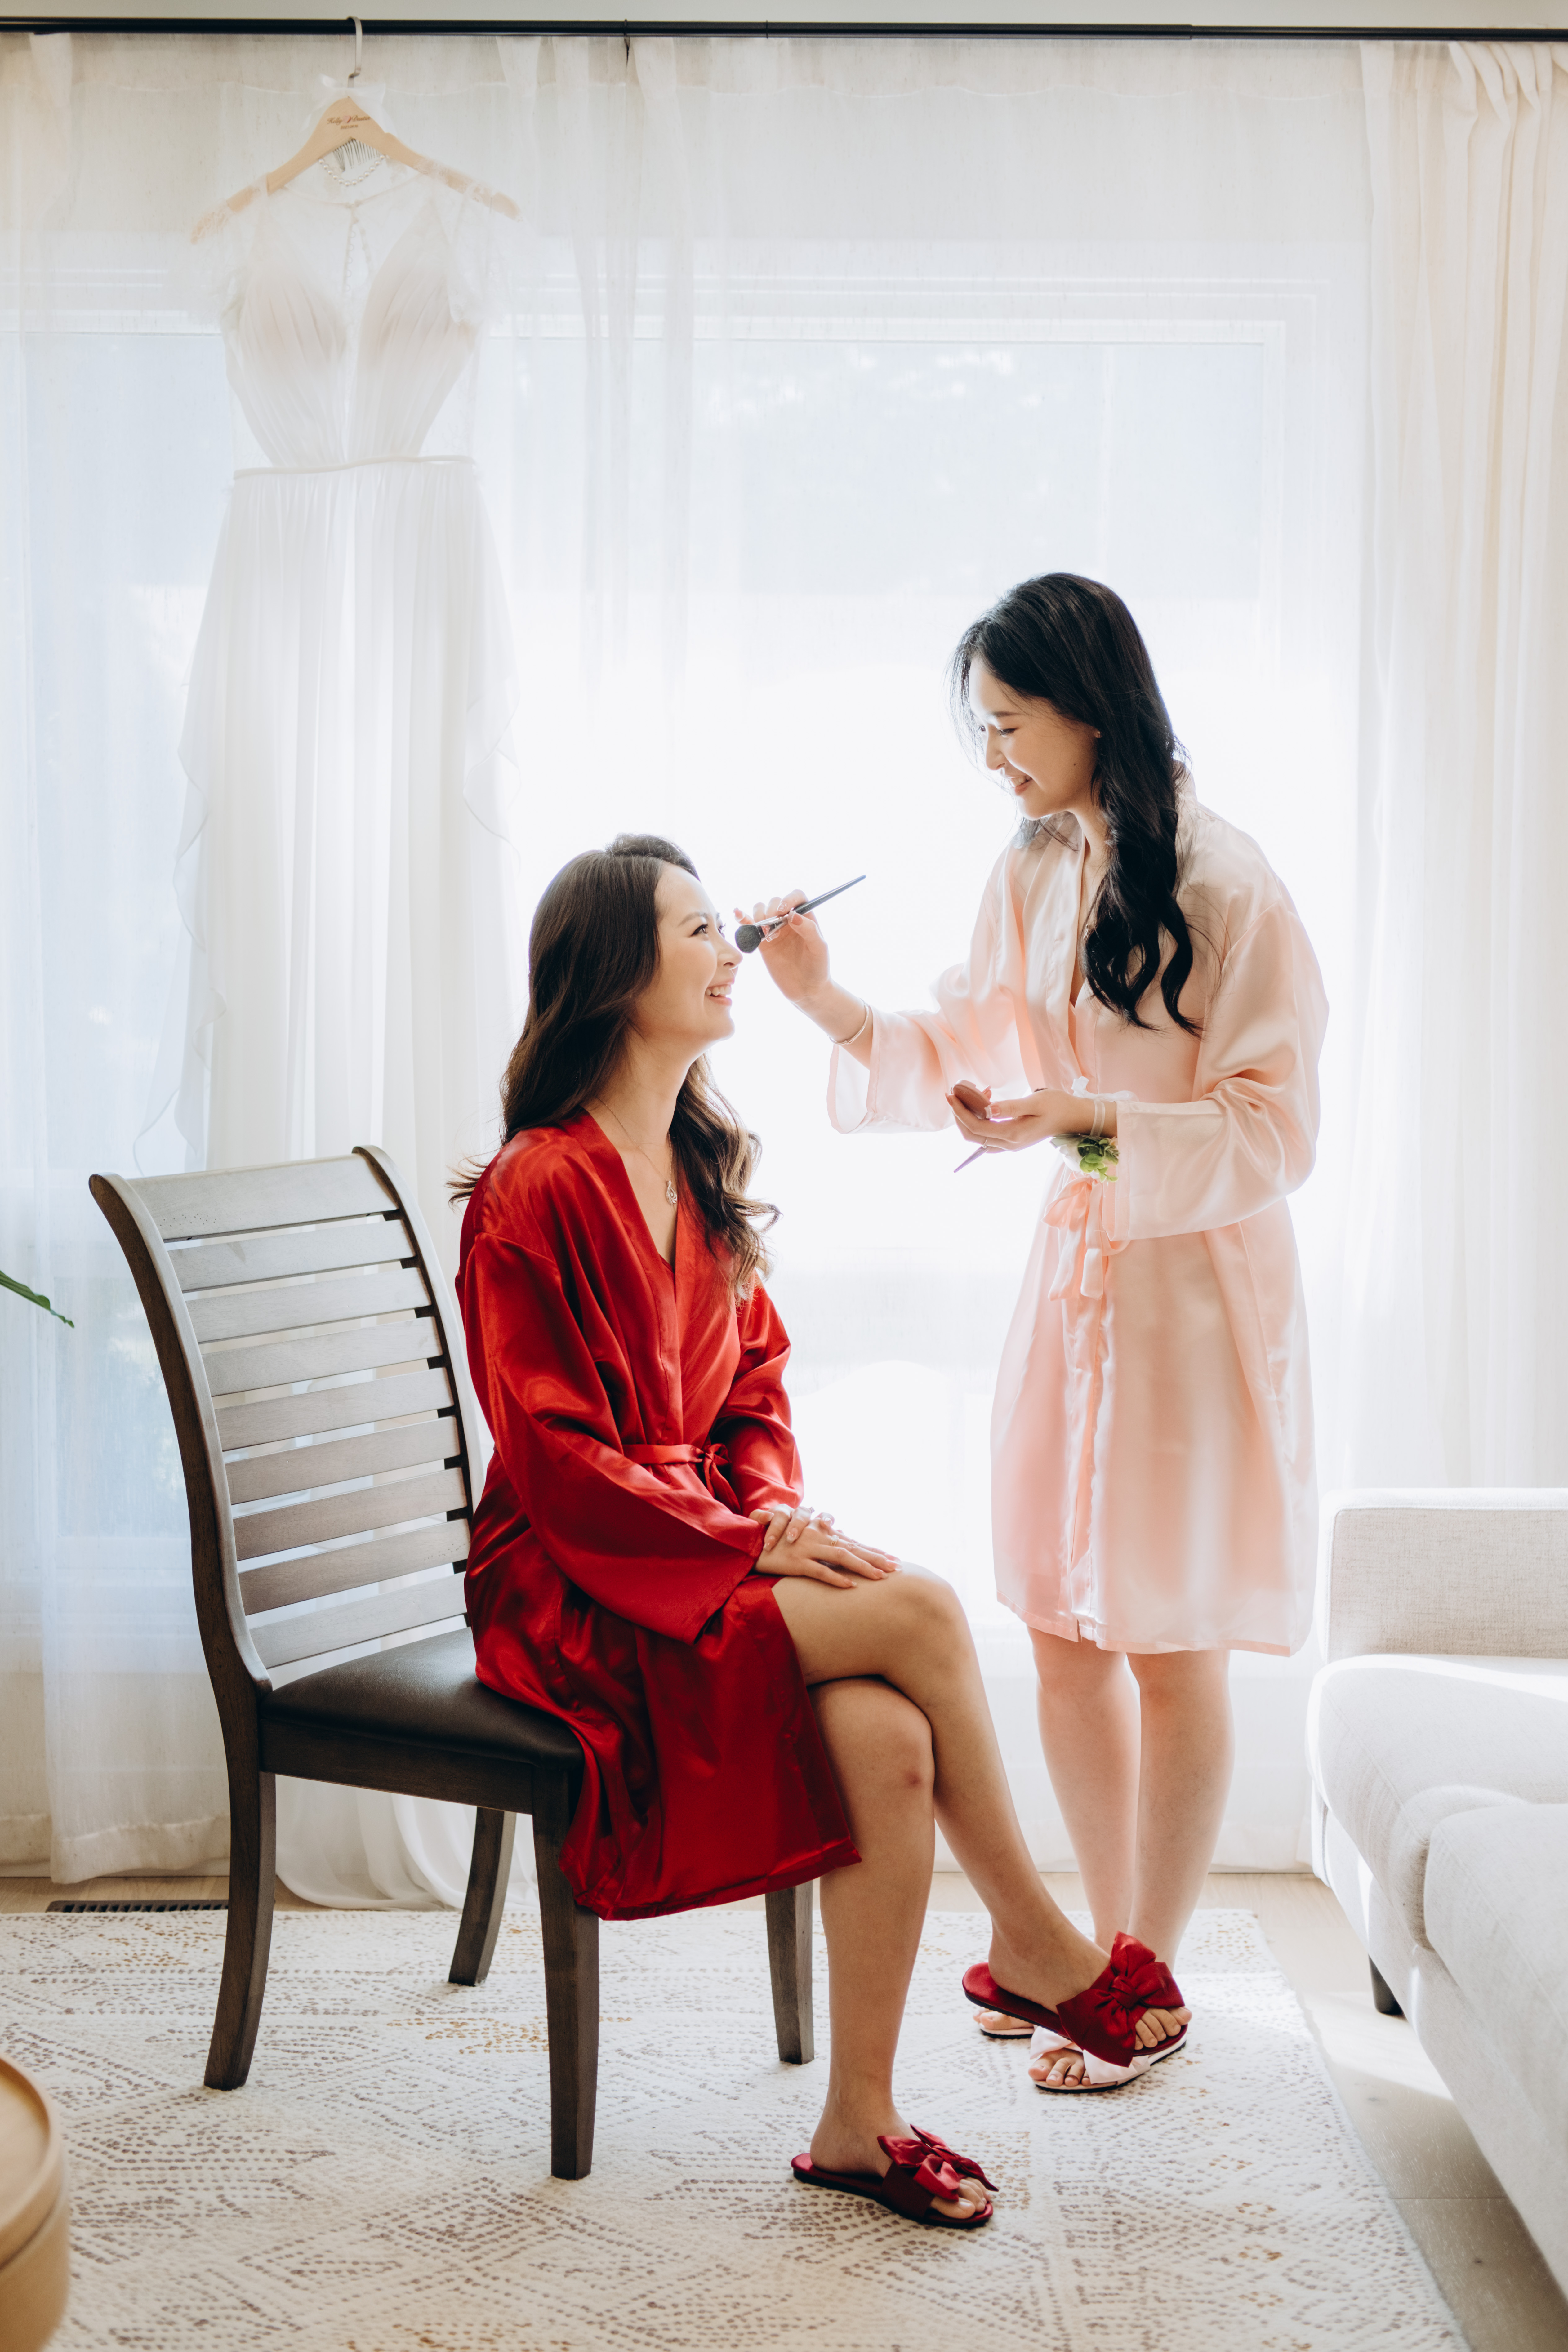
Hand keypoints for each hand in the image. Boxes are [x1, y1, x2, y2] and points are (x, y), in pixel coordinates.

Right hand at [736, 892, 831, 1007]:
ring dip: (759, 916)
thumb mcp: (819, 949)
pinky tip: (738, 914)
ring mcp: (775, 931)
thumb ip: (809, 930)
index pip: (796, 897)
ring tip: (766, 933)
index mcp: (806, 918)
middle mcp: (789, 921)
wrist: (806, 990)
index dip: (788, 898)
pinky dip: (743, 919)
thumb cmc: (818, 968)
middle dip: (771, 910)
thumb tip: (792, 915)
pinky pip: (750, 926)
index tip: (783, 910)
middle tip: (774, 927)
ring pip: (761, 910)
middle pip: (775, 901)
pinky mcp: (763, 943)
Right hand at [750, 1504, 898, 1588]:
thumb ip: (822, 1541)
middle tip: (897, 1568)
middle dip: (876, 1558)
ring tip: (881, 1577)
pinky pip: (820, 1571)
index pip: (854, 1543)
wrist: (751, 1542)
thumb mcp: (803, 1540)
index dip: (873, 1550)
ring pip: (842, 1557)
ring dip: (863, 1567)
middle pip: (854, 1548)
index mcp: (822, 1535)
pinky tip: (851, 1585)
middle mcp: (819, 1539)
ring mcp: (809, 1550)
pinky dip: (836, 1578)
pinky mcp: (797, 1562)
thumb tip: (841, 1545)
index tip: (892, 1558)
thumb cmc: (778, 1543)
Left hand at [948, 1083, 1088, 1155]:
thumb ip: (1010, 1107)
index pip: (976, 1126)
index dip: (960, 1112)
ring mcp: (1011, 1144)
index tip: (951, 1094)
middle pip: (972, 1135)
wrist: (1075, 1117)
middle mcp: (1009, 1144)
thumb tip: (986, 1109)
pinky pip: (989, 1134)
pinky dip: (981, 1119)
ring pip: (979, 1136)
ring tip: (973, 1093)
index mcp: (1013, 1135)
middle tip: (954, 1094)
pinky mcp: (1013, 1140)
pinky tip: (987, 1102)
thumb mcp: (1035, 1101)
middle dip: (959, 1115)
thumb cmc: (1058, 1105)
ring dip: (970, 1116)